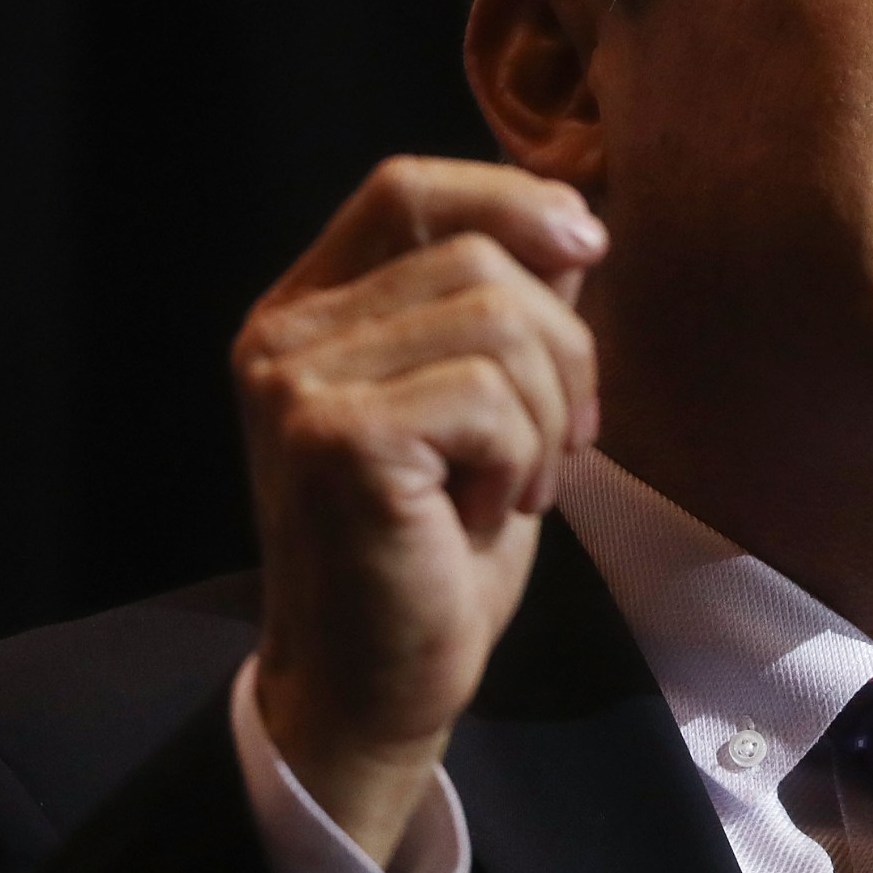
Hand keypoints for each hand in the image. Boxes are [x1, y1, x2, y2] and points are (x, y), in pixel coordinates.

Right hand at [232, 156, 605, 864]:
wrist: (378, 683)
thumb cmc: (435, 550)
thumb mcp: (485, 407)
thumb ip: (507, 309)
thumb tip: (572, 217)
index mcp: (310, 311)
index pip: (408, 190)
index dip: (510, 198)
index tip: (588, 247)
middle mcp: (284, 334)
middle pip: (481, 256)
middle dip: (565, 351)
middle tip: (559, 448)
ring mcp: (297, 383)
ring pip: (499, 321)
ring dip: (548, 415)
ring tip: (518, 487)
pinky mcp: (335, 438)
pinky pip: (487, 394)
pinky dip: (521, 458)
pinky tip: (484, 514)